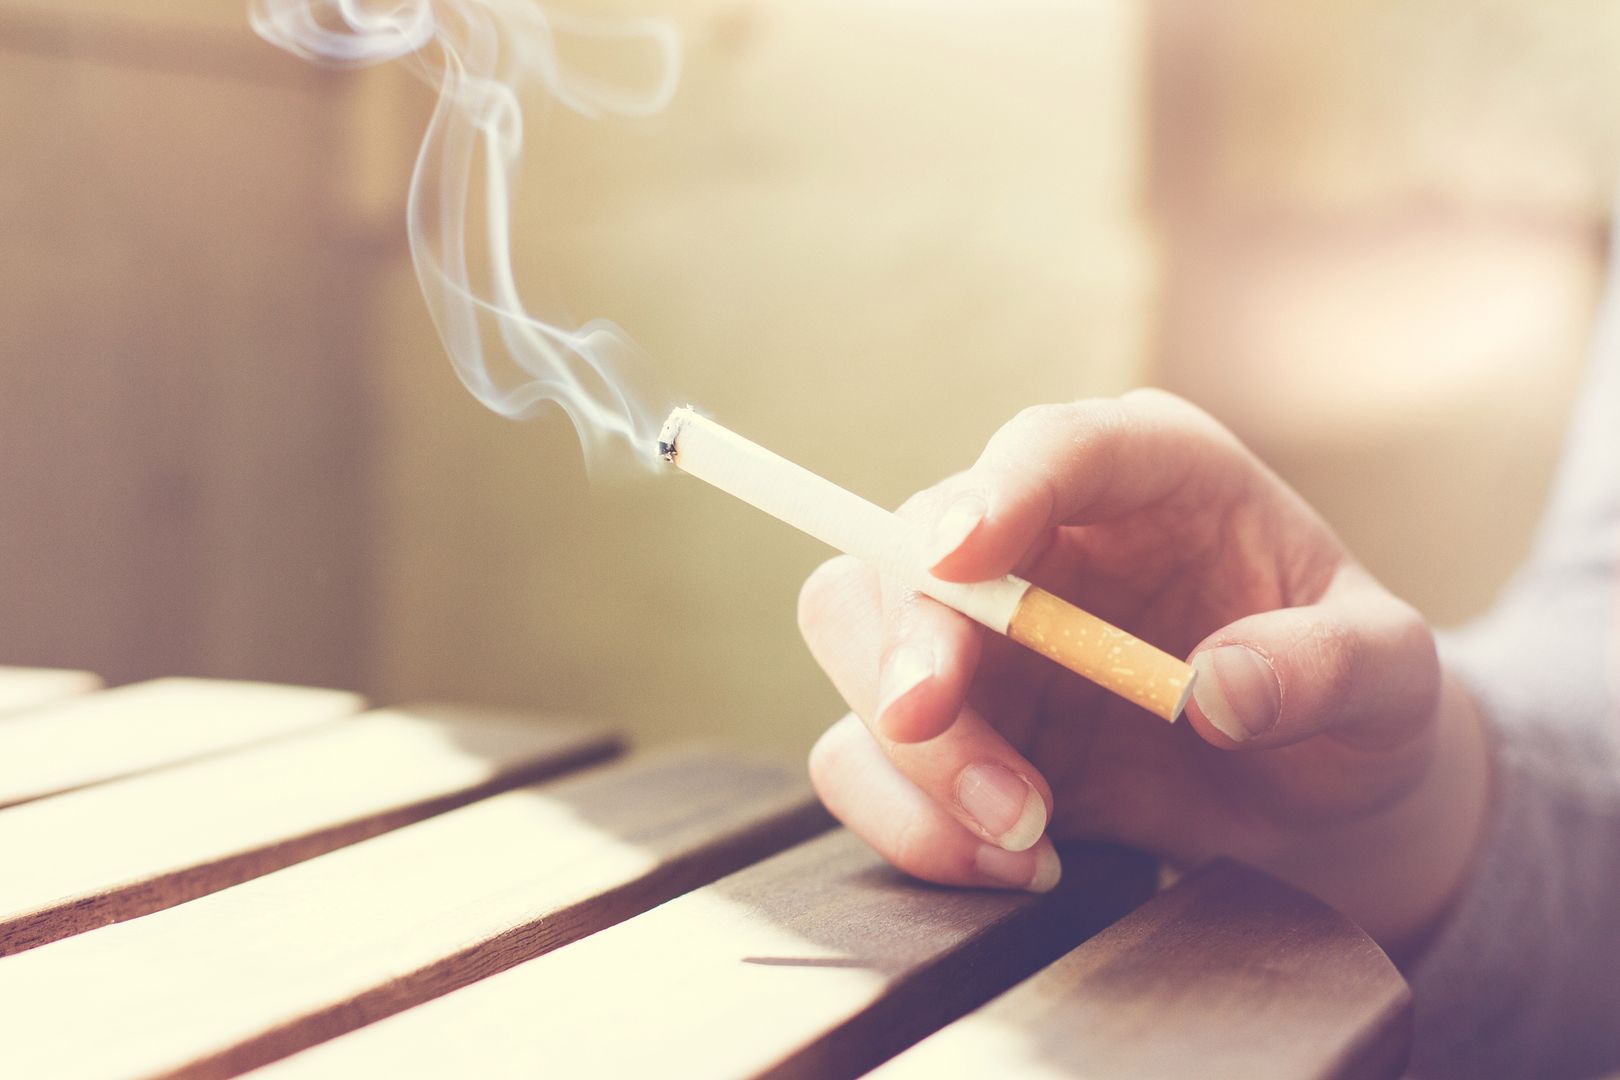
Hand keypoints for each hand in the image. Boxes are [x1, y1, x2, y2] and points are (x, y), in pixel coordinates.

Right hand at [798, 390, 1488, 953]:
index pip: (1052, 448)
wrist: (1312, 799)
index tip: (959, 558)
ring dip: (910, 753)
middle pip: (902, 549)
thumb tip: (1219, 691)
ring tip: (1024, 836)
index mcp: (1151, 474)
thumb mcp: (1393, 679)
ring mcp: (982, 632)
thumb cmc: (1351, 705)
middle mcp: (1042, 537)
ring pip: (856, 643)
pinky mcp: (953, 722)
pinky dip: (912, 820)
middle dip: (903, 641)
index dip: (995, 490)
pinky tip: (1015, 861)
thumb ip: (1332, 666)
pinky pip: (865, 755)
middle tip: (930, 725)